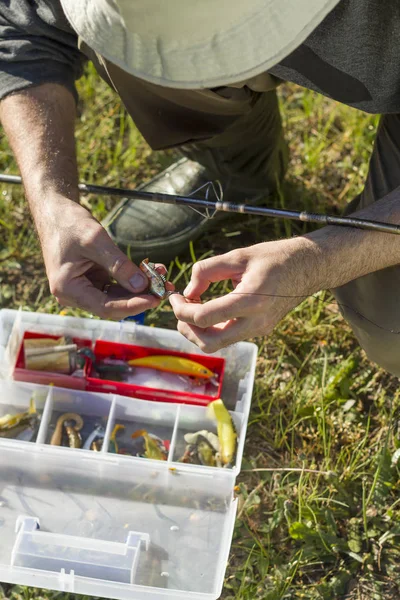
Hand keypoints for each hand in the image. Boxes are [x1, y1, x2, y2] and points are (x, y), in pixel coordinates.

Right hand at [39, 199, 172, 318]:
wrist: (55, 212)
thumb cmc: (69, 223)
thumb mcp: (95, 240)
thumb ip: (118, 265)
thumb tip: (141, 286)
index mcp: (68, 289)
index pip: (105, 307)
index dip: (132, 306)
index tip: (155, 299)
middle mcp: (74, 295)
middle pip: (113, 305)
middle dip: (140, 297)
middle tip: (165, 289)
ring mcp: (84, 289)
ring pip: (117, 297)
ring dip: (140, 289)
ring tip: (163, 277)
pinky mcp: (92, 281)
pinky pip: (115, 286)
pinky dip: (132, 280)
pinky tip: (151, 271)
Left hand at [169, 240, 316, 352]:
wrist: (309, 267)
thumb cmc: (275, 257)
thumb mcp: (239, 255)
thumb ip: (208, 270)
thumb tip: (188, 291)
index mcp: (251, 300)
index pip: (204, 318)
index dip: (181, 310)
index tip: (175, 297)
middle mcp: (256, 321)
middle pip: (209, 343)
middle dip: (187, 329)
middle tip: (178, 309)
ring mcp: (259, 329)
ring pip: (218, 344)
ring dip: (198, 331)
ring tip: (190, 308)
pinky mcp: (259, 330)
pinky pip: (228, 337)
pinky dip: (211, 328)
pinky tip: (207, 309)